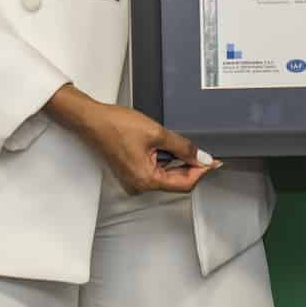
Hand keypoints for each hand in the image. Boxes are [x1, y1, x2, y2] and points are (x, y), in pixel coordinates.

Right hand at [46, 85, 216, 194]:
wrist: (92, 120)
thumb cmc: (116, 125)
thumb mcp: (157, 133)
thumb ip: (183, 147)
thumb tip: (202, 158)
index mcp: (146, 180)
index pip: (184, 183)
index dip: (201, 172)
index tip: (214, 162)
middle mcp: (139, 186)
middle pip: (176, 182)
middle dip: (190, 167)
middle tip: (203, 152)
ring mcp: (133, 181)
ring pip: (165, 176)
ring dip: (176, 162)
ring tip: (179, 145)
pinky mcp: (130, 174)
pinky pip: (154, 172)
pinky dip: (163, 161)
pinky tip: (165, 147)